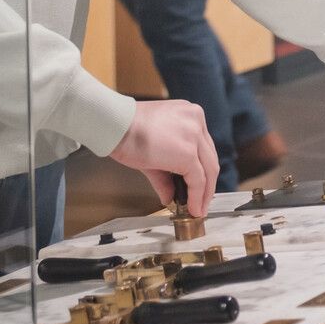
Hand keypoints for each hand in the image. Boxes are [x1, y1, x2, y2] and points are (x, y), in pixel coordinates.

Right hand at [108, 99, 216, 215]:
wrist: (114, 124)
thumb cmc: (126, 130)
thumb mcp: (153, 151)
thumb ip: (165, 175)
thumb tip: (169, 197)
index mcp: (189, 114)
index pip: (204, 147)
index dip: (204, 170)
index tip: (201, 186)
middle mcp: (196, 120)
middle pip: (210, 158)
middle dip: (207, 185)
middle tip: (201, 202)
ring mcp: (194, 135)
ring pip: (209, 170)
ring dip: (205, 194)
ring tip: (198, 208)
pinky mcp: (188, 153)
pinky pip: (198, 180)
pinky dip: (197, 197)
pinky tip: (193, 207)